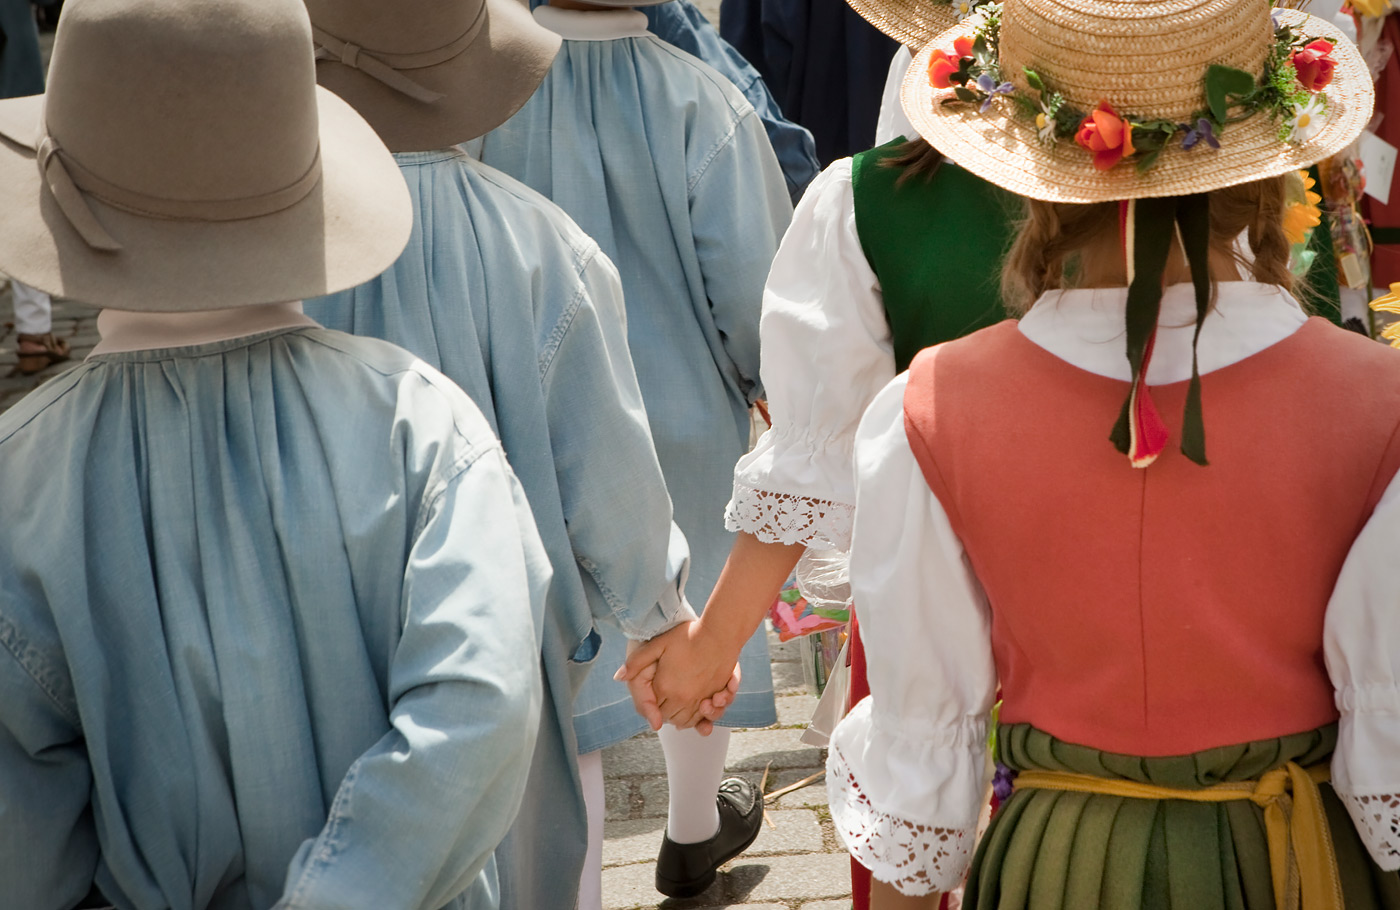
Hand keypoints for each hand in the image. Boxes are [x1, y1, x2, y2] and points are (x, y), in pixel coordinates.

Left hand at [616, 620, 741, 728]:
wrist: (719, 633)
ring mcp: (702, 699)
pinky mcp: (717, 697)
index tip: (654, 698)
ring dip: (682, 719)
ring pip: (687, 721)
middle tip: (664, 704)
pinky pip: (705, 716)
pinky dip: (699, 718)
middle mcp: (683, 698)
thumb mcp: (657, 644)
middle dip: (665, 714)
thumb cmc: (688, 636)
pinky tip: (696, 709)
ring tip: (679, 706)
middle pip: (669, 718)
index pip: (653, 709)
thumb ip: (636, 662)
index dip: (652, 707)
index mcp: (665, 687)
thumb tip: (618, 677)